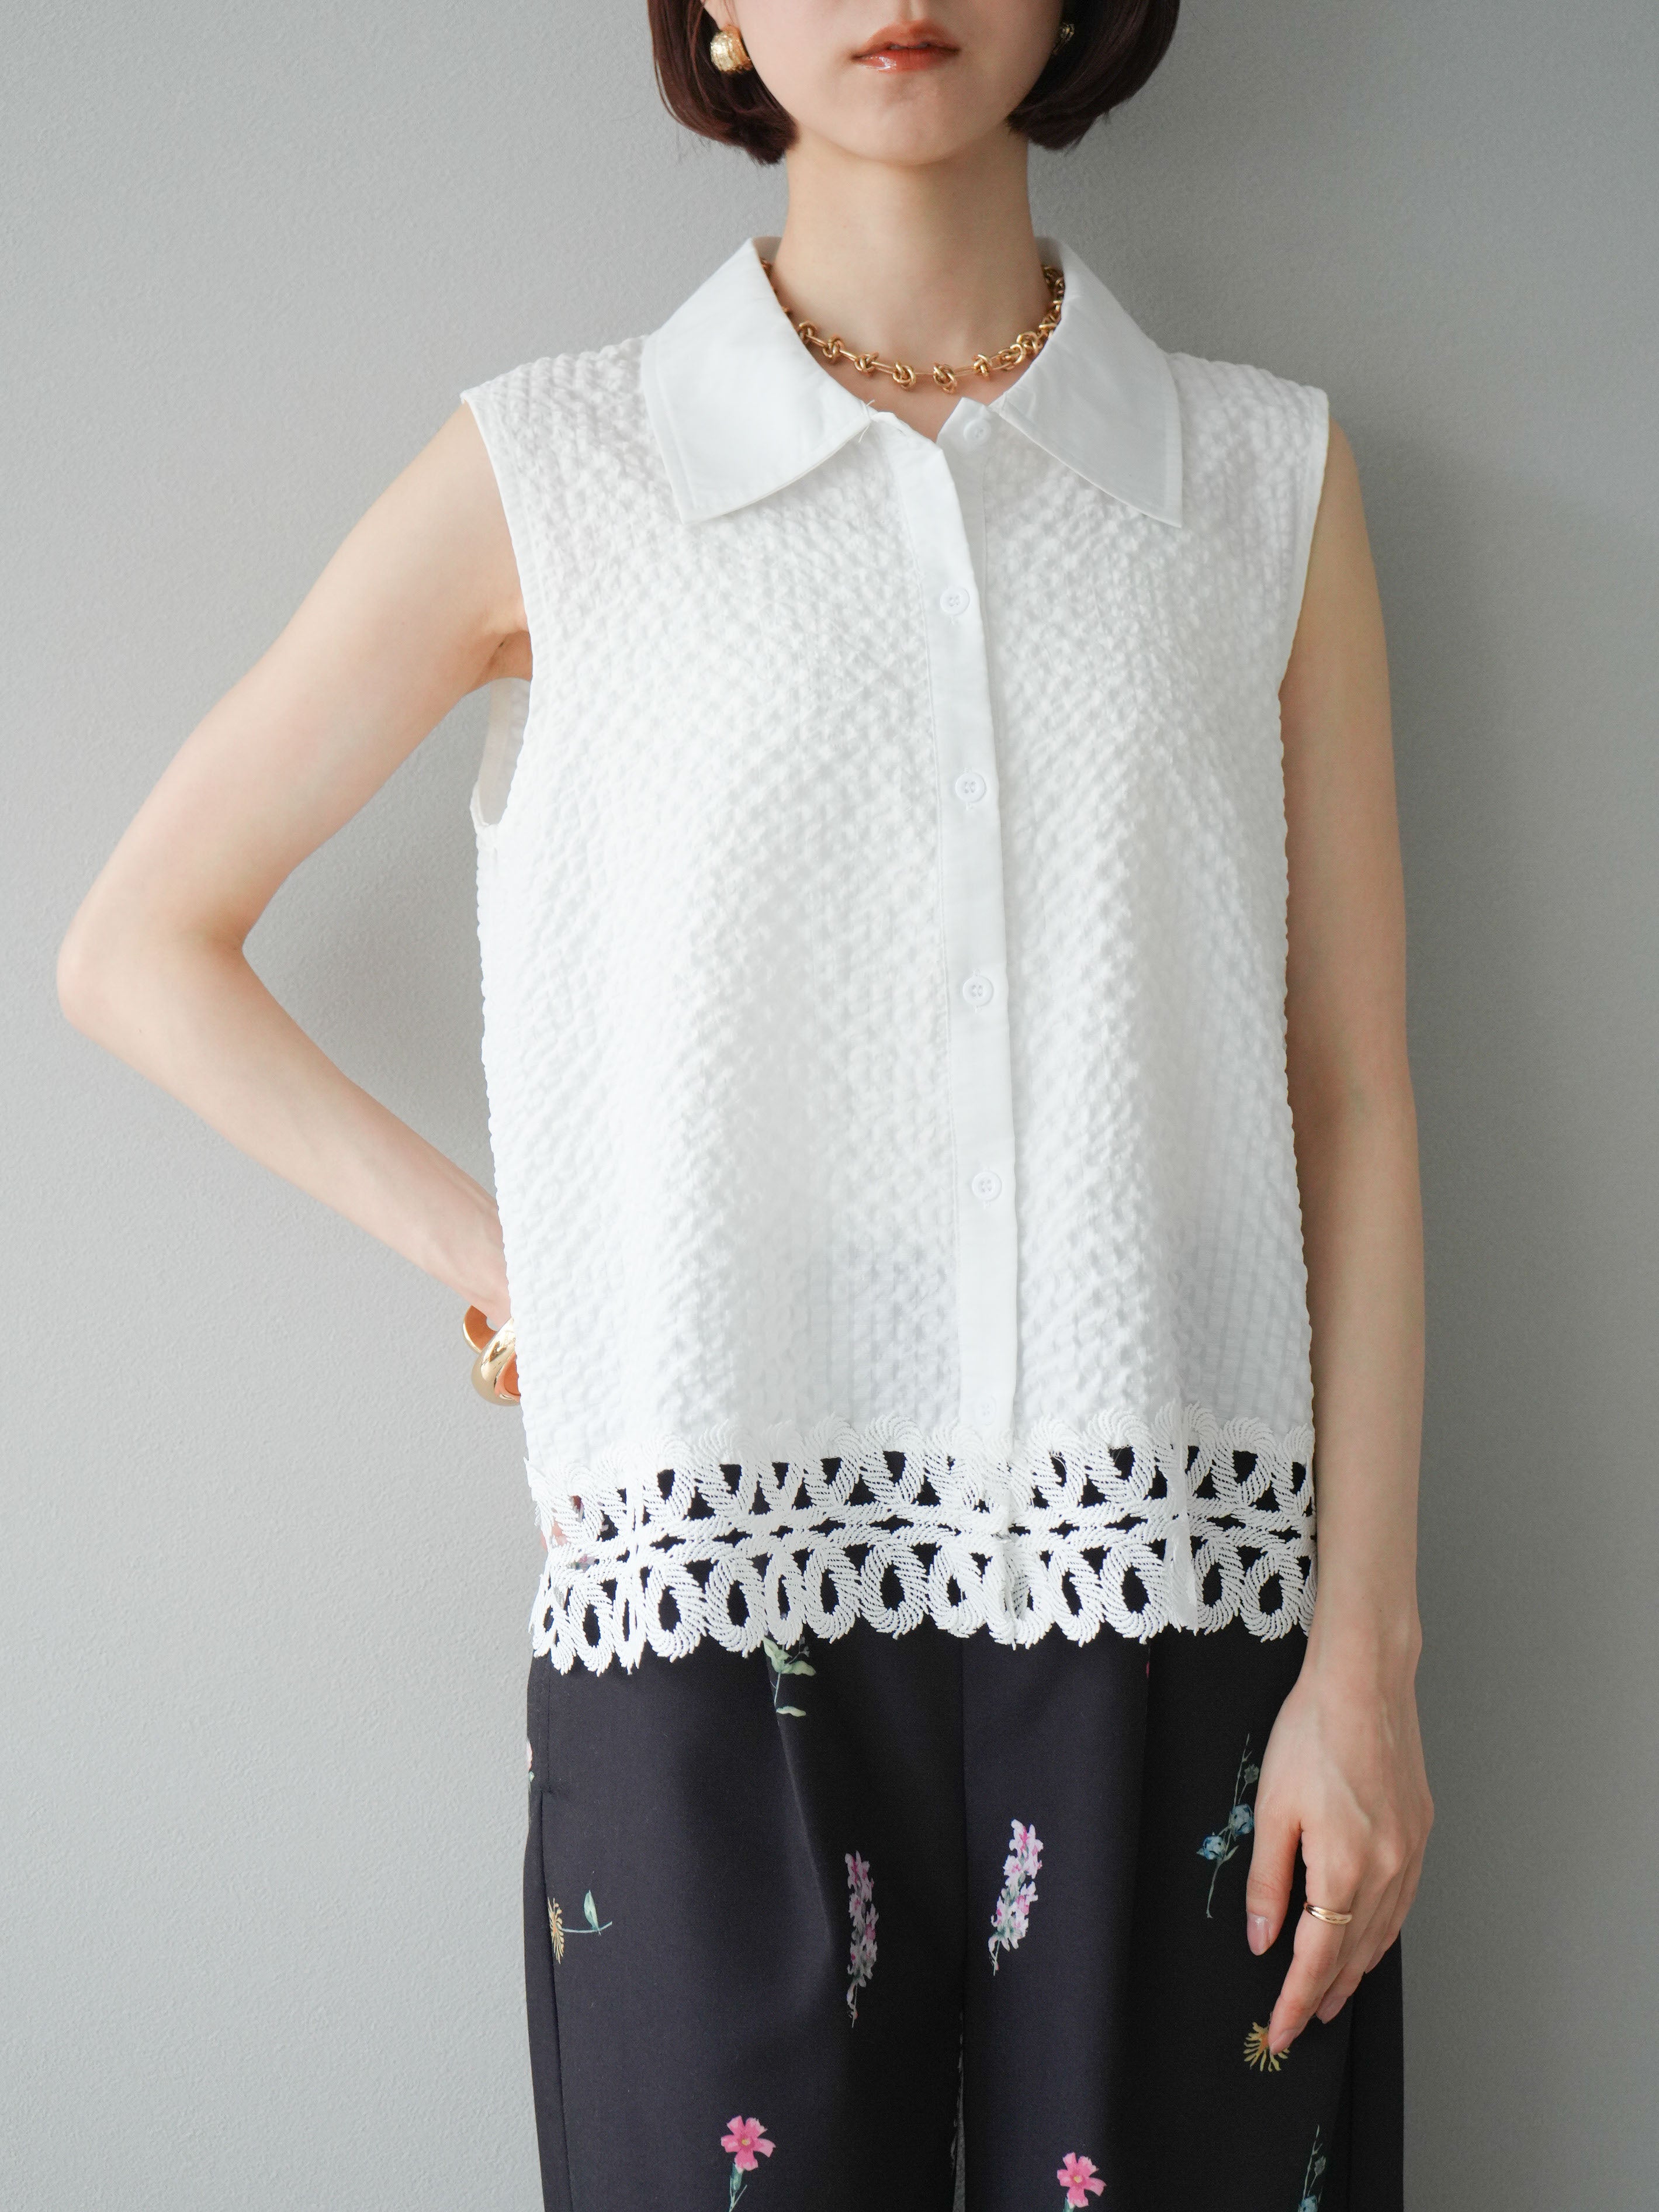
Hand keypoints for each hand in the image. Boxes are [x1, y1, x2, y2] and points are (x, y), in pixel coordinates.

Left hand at [1245, 1631, 1432, 2054]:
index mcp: (1345, 1869)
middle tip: (1304, 2021)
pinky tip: (1367, 1936)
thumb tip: (1262, 1940)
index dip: (1297, 2001)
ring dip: (1357, 1968)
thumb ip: (1267, 1881)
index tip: (1281, 2031)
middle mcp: (1387, 1870)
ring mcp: (1410, 1852)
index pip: (1318, 1959)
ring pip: (1384, 1932)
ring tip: (1334, 1992)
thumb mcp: (1272, 1809)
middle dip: (1327, 1993)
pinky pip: (1402, 1901)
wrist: (1364, 1683)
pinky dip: (1382, 1930)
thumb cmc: (1312, 1734)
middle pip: (1355, 1954)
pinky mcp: (1420, 1831)